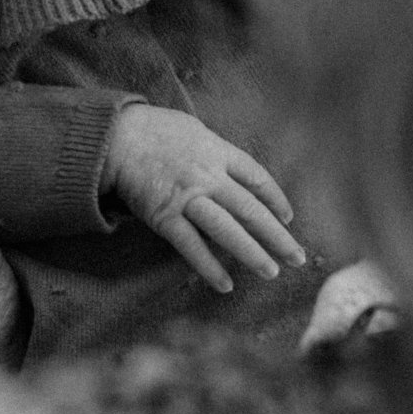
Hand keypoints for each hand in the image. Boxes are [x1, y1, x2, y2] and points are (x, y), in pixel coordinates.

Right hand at [102, 103, 306, 292]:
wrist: (115, 137)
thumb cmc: (152, 128)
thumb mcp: (193, 129)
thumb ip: (214, 149)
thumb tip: (230, 166)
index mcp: (218, 152)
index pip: (257, 178)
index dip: (276, 199)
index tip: (288, 218)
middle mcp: (209, 176)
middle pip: (251, 209)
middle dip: (277, 236)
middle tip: (298, 257)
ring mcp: (188, 198)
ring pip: (228, 230)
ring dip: (252, 254)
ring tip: (273, 273)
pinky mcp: (165, 216)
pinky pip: (192, 246)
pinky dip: (209, 267)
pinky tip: (226, 285)